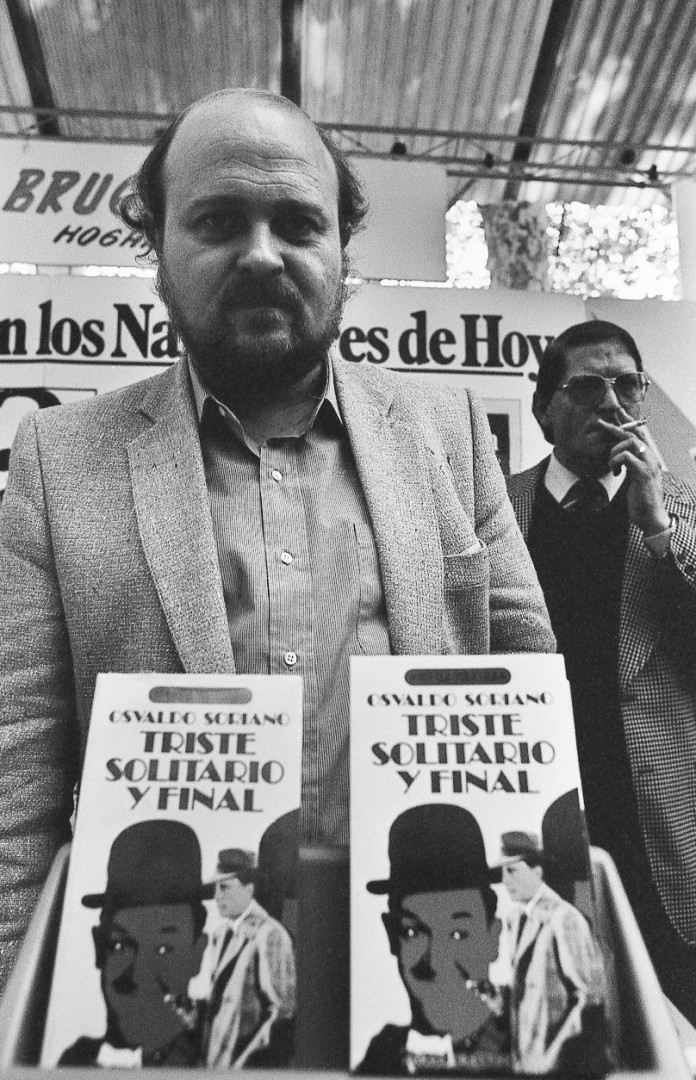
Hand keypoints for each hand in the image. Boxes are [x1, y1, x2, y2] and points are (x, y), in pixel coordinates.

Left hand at [597, 408, 669, 535]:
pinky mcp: (643, 474)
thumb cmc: (641, 498)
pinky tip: (615, 471)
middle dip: (616, 427)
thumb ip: (629, 465)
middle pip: (634, 434)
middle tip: (600, 423)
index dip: (629, 422)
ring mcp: (649, 465)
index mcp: (649, 458)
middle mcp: (652, 458)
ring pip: (630, 442)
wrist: (651, 516)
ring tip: (611, 464)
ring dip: (614, 450)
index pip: (640, 434)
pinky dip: (616, 461)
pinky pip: (627, 457)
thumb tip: (618, 457)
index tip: (618, 412)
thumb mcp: (633, 477)